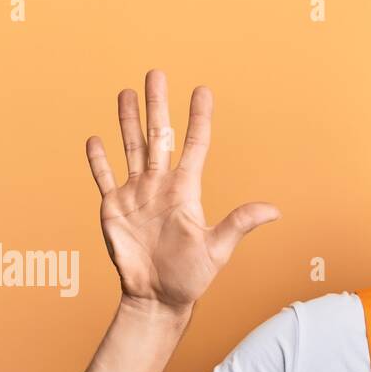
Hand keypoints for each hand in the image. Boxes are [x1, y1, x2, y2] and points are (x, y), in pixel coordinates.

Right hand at [85, 70, 279, 310]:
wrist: (157, 298)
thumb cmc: (190, 277)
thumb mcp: (217, 248)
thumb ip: (239, 224)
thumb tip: (274, 210)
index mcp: (186, 191)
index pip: (195, 146)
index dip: (199, 118)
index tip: (202, 90)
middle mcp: (160, 186)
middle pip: (158, 136)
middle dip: (157, 106)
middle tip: (156, 73)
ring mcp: (136, 195)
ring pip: (131, 148)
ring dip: (128, 121)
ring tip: (127, 92)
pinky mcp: (113, 208)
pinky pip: (104, 178)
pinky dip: (98, 160)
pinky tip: (95, 139)